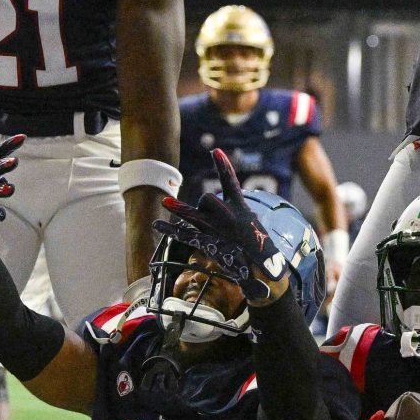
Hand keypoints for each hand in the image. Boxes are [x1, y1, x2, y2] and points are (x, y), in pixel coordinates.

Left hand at [155, 148, 288, 302]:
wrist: (262, 269)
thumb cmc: (260, 247)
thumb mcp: (253, 224)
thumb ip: (238, 214)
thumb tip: (225, 210)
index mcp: (240, 208)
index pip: (230, 181)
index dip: (222, 165)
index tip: (215, 151)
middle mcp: (227, 215)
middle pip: (207, 199)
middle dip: (205, 206)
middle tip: (214, 219)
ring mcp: (215, 229)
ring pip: (192, 214)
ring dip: (178, 208)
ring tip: (165, 202)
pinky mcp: (207, 243)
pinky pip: (184, 235)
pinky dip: (169, 231)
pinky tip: (156, 226)